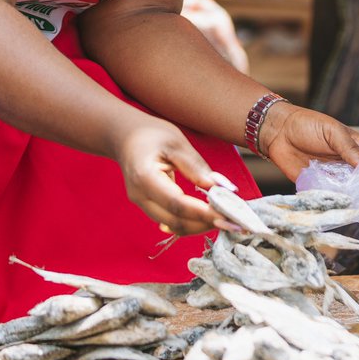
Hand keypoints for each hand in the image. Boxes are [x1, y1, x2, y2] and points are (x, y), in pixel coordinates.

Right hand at [113, 116, 233, 235]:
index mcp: (144, 176)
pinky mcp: (148, 206)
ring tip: (226, 219)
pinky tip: (210, 216)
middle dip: (205, 224)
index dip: (203, 212)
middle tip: (234, 222)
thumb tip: (221, 188)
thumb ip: (196, 167)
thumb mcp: (176, 142)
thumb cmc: (151, 134)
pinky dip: (191, 221)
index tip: (228, 215)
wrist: (125, 137)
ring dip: (200, 225)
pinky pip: (171, 220)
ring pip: (174, 225)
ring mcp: (142, 204)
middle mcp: (139, 196)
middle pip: (175, 221)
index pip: (177, 203)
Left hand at [258, 102, 358, 198]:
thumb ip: (350, 150)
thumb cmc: (307, 125)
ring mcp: (336, 178)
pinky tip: (336, 204)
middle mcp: (350, 167)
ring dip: (355, 201)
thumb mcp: (333, 132)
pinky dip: (337, 204)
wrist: (278, 132)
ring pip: (353, 196)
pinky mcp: (320, 187)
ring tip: (353, 202)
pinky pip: (333, 200)